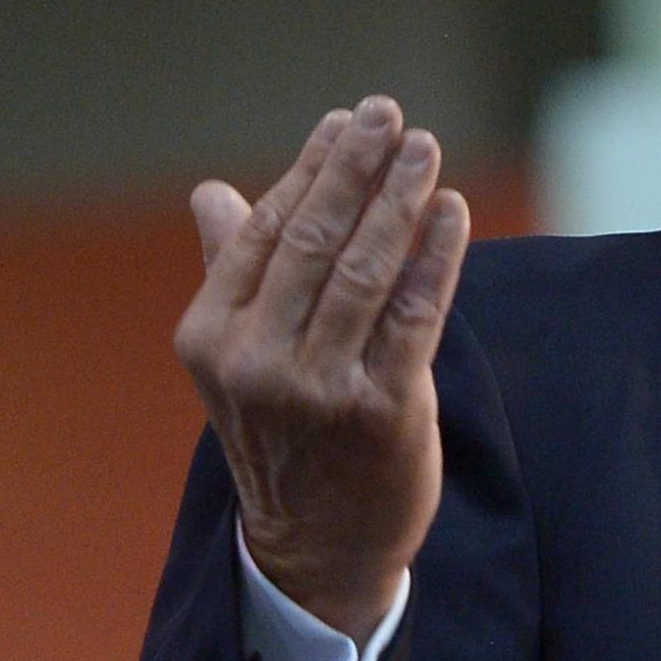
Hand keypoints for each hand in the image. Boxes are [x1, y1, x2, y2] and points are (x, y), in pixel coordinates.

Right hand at [173, 95, 470, 640]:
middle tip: (391, 113)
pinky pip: (414, 316)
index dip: (310, 169)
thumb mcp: (236, 361)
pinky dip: (434, 258)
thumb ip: (232, 273)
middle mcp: (256, 361)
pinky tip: (450, 212)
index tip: (347, 121)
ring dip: (400, 200)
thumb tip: (211, 194)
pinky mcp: (382, 411)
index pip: (265, 231)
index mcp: (210, 337)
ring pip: (365, 271)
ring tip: (426, 150)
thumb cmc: (282, 437)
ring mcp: (319, 388)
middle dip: (356, 168)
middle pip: (314, 240)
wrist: (317, 548)